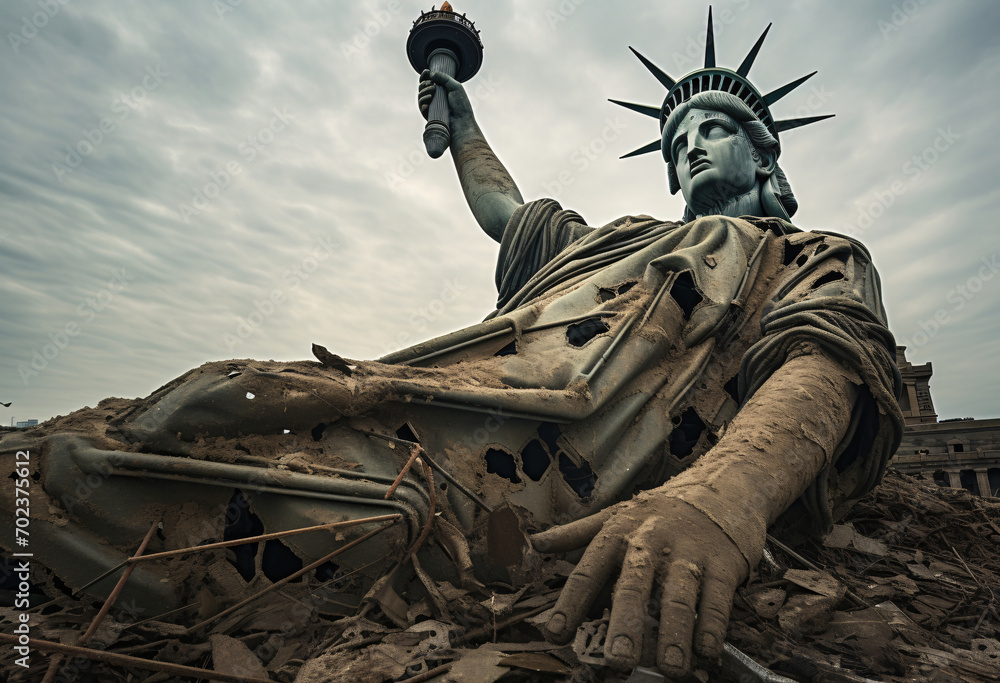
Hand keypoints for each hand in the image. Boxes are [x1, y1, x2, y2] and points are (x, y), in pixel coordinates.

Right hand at [418, 69, 474, 122]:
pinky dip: (423, 101)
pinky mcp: (429, 114)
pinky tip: (429, 98)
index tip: (426, 72)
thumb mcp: (455, 87)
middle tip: (431, 83)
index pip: (429, 81)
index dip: (425, 76)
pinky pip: (421, 106)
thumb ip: (444, 78)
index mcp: (441, 90)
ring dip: (424, 91)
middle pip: (422, 87)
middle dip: (424, 83)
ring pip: (420, 96)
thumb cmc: (461, 104)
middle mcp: (435, 97)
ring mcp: (431, 106)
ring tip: (432, 90)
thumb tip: (431, 73)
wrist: (461, 120)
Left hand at [531, 489, 751, 676]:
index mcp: (617, 532)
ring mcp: (689, 553)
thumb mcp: (615, 514)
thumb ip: (575, 533)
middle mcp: (650, 542)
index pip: (588, 571)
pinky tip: (705, 652)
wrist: (721, 486)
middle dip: (625, 624)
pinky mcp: (723, 563)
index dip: (570, 603)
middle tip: (617, 660)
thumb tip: (535, 542)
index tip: (554, 634)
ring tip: (670, 668)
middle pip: (634, 586)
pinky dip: (712, 627)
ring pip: (679, 597)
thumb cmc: (659, 511)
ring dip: (674, 635)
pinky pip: (717, 599)